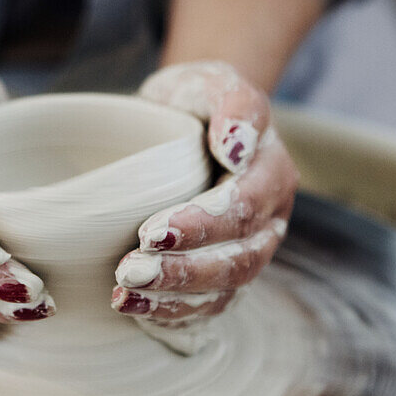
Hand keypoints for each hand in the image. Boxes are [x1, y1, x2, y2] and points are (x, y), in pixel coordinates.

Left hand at [111, 62, 297, 351]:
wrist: (184, 120)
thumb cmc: (195, 100)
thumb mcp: (212, 82)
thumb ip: (234, 104)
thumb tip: (237, 147)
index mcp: (271, 172)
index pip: (243, 208)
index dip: (200, 225)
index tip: (151, 231)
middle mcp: (269, 219)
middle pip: (237, 259)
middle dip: (183, 270)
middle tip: (129, 270)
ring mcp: (250, 251)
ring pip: (225, 288)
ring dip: (174, 297)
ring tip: (124, 294)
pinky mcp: (225, 275)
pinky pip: (209, 305)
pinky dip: (172, 312)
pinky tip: (134, 308)